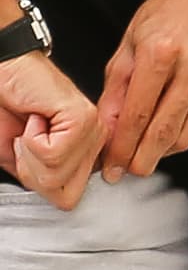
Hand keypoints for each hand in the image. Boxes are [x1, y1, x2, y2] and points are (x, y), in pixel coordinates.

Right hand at [0, 52, 105, 209]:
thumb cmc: (8, 106)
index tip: (29, 154)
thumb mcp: (21, 156)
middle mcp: (96, 142)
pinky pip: (52, 155)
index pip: (71, 200)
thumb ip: (43, 179)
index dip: (40, 185)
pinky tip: (36, 117)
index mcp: (86, 152)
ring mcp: (93, 130)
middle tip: (27, 141)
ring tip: (32, 126)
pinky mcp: (82, 119)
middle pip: (66, 197)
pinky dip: (31, 139)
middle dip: (34, 174)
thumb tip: (52, 195)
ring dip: (29, 154)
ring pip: (56, 176)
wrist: (4, 69)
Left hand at [98, 0, 187, 179]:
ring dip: (159, 151)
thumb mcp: (126, 49)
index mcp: (162, 52)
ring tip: (141, 152)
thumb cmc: (162, 19)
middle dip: (141, 159)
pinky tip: (165, 128)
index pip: (138, 114)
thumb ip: (115, 93)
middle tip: (126, 171)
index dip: (122, 146)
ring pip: (184, 137)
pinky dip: (178, 135)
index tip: (111, 166)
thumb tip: (108, 133)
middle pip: (164, 132)